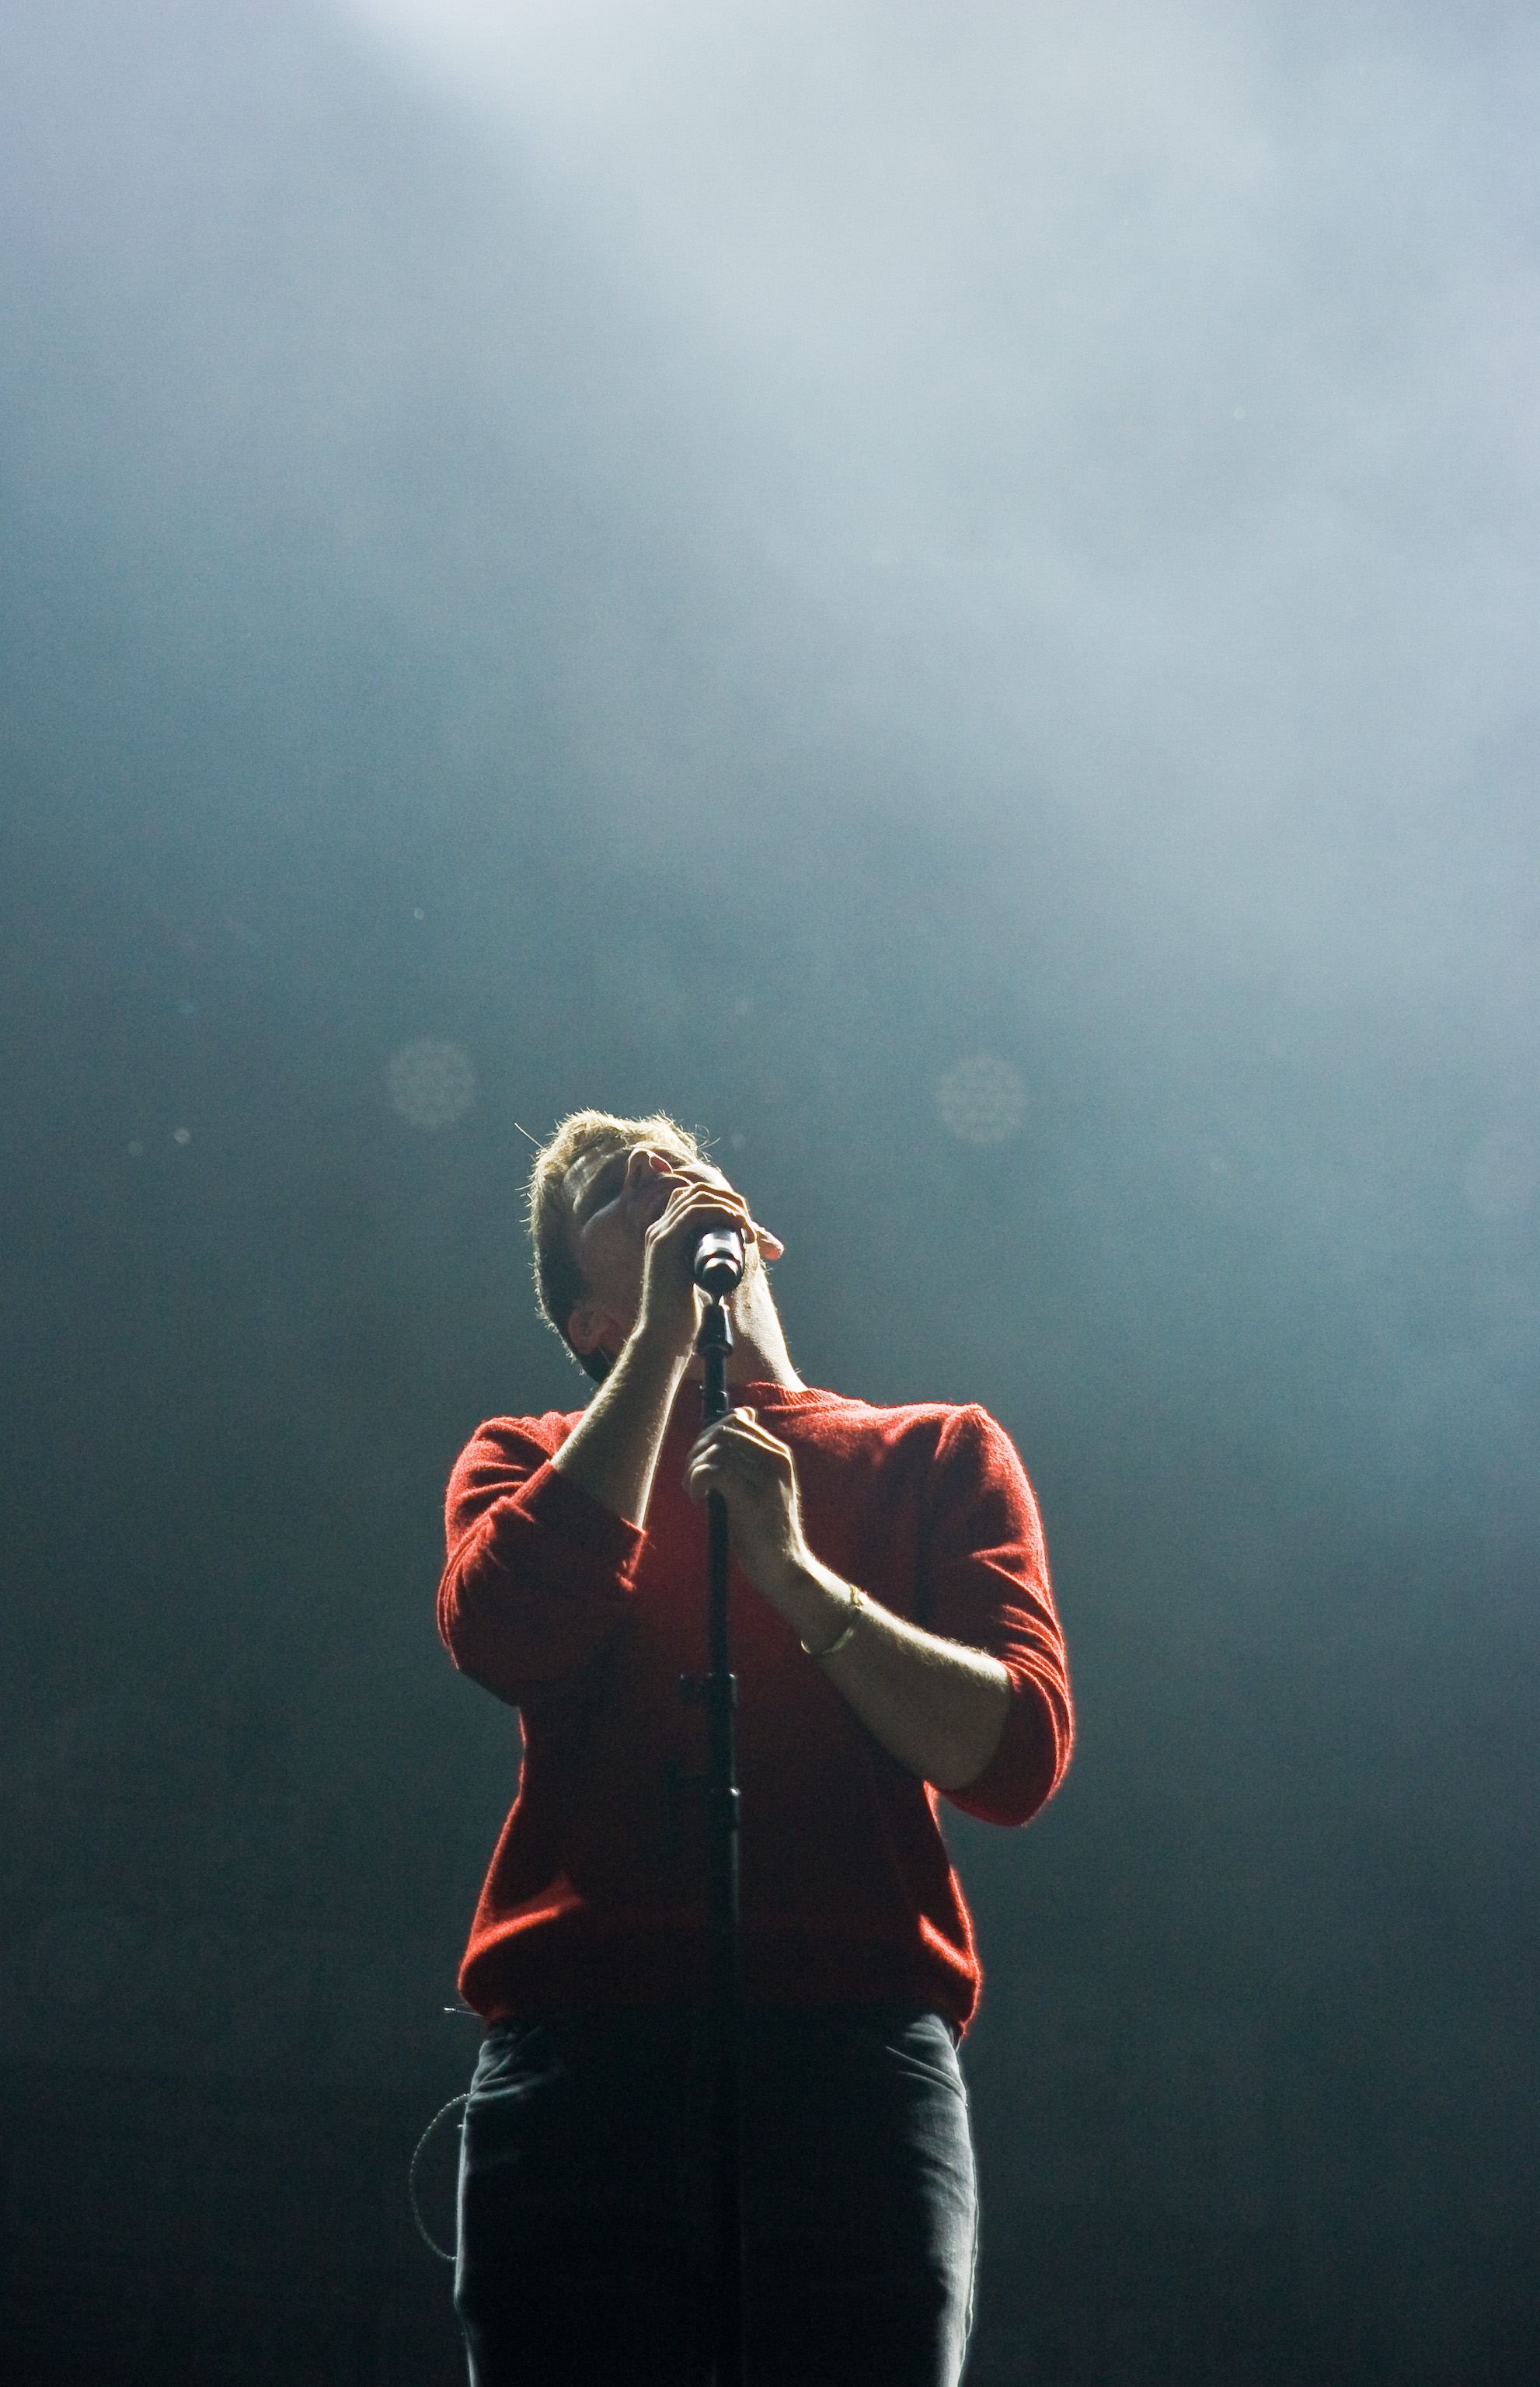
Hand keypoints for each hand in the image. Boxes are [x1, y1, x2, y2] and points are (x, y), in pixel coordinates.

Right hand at [635, 1158, 758, 1359]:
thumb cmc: (682, 1318)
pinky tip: (737, 1224)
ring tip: (747, 1226)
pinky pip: (696, 1212)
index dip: (720, 1202)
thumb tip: (729, 1269)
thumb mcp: (696, 1286)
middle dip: (728, 1199)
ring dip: (729, 1205)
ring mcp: (660, 1236)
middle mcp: (658, 1232)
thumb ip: (704, 1273)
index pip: (692, 1200)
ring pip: (698, 1197)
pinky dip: (721, 1212)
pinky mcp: (665, 1244)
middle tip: (748, 1223)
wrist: (664, 1337)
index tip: (743, 1224)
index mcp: (665, 1238)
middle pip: (695, 1192)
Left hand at [684, 1407, 808, 1603]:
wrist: (785, 1568)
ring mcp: (766, 1479)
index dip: (708, 1435)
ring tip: (694, 1490)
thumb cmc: (766, 1529)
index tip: (700, 1460)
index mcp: (779, 1454)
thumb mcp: (762, 1486)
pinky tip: (698, 1498)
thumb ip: (749, 1458)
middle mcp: (776, 1460)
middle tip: (692, 1477)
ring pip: (716, 1451)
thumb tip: (738, 1418)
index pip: (737, 1420)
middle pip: (723, 1432)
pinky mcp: (751, 1500)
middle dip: (697, 1450)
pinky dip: (697, 1481)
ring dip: (693, 1469)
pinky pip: (714, 1471)